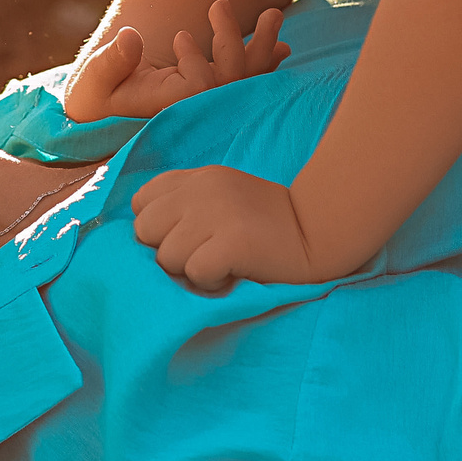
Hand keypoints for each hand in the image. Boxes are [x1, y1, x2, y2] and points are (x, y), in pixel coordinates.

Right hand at [63, 0, 289, 122]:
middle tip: (219, 5)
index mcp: (169, 109)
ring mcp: (209, 103)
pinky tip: (281, 46)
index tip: (179, 38)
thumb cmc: (97, 97)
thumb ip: (112, 61)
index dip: (197, 63)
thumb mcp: (96, 80)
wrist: (104, 113)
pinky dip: (265, 62)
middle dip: (235, 44)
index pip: (201, 89)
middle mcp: (196, 110)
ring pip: (247, 82)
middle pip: (232, 83)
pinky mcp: (215, 93)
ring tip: (274, 13)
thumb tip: (132, 37)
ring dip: (262, 48)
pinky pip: (248, 82)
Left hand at [131, 165, 317, 290]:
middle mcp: (201, 190)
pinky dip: (210, 283)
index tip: (184, 238)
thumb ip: (186, 205)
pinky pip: (194, 272)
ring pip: (167, 257)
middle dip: (166, 251)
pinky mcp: (232, 242)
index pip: (142, 202)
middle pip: (145, 231)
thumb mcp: (222, 197)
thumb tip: (145, 239)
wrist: (319, 230)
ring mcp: (216, 214)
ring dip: (190, 271)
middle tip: (200, 256)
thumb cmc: (269, 223)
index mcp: (198, 178)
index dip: (156, 228)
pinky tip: (231, 274)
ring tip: (221, 265)